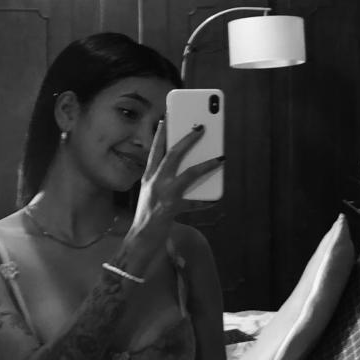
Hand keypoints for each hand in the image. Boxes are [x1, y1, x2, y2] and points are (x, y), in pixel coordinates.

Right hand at [131, 121, 223, 243]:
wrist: (139, 241)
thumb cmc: (149, 218)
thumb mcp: (154, 196)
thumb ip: (168, 183)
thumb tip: (192, 170)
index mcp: (148, 178)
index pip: (154, 150)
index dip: (161, 133)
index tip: (166, 118)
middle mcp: (154, 182)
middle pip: (172, 153)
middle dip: (188, 139)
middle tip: (201, 127)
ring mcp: (162, 193)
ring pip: (188, 172)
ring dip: (205, 164)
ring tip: (220, 158)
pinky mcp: (172, 206)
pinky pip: (195, 200)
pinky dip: (207, 199)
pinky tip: (217, 198)